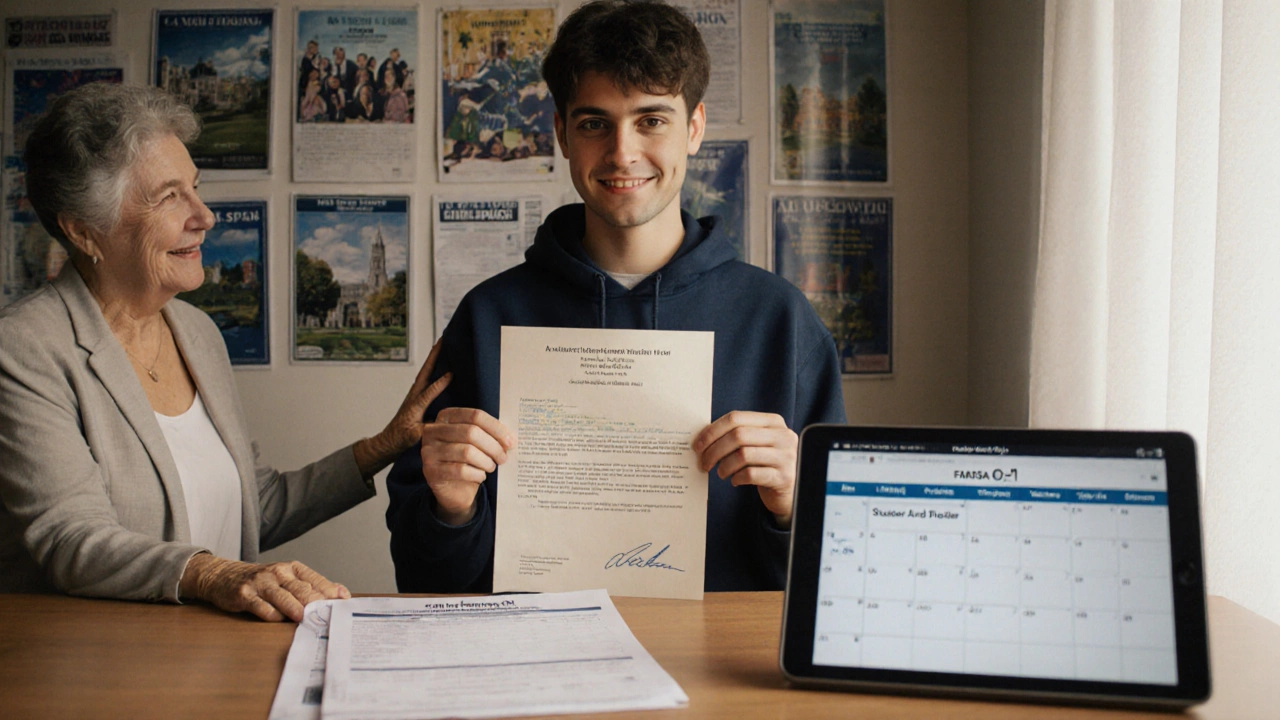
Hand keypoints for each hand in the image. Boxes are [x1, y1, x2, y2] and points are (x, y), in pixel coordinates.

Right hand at [180, 554, 349, 621]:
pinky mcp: (245, 595)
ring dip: (295, 608)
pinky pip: (261, 606)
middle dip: (315, 602)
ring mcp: (261, 583)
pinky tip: (279, 620)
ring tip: (305, 617)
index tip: (344, 601)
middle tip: (328, 614)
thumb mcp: (286, 578)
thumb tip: (341, 594)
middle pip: (301, 589)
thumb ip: (310, 586)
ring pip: (283, 597)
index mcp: (292, 568)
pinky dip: (272, 615)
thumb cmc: (262, 581)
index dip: (330, 591)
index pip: (315, 579)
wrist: (223, 576)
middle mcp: (278, 572)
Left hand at [353, 340, 452, 476]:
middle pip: (425, 371)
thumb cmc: (401, 439)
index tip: (451, 374)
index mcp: (415, 405)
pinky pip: (426, 378)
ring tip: (442, 346)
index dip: (440, 383)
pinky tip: (440, 365)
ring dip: (433, 358)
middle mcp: (414, 396)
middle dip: (434, 355)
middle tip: (443, 340)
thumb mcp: (415, 435)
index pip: (428, 391)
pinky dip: (432, 367)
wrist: (389, 441)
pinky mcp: (417, 397)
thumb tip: (441, 422)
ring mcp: (415, 395)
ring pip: (425, 372)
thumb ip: (427, 428)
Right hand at [420, 407, 514, 524]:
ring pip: (467, 452)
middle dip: (493, 446)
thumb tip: (511, 438)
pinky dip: (476, 474)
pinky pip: (460, 471)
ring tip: (491, 467)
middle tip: (503, 457)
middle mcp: (433, 431)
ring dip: (486, 461)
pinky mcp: (431, 471)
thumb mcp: (477, 443)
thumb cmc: (468, 461)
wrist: (453, 489)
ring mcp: (429, 451)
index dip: (496, 428)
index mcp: (446, 416)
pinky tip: (480, 476)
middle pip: (471, 432)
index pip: (475, 415)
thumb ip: (490, 435)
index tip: (511, 441)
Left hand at [693, 411, 798, 527]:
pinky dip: (737, 478)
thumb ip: (738, 435)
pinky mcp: (783, 477)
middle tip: (704, 463)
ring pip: (743, 455)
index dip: (712, 431)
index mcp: (773, 422)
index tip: (698, 445)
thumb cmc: (766, 463)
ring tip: (721, 473)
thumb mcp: (757, 443)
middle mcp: (783, 436)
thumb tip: (702, 438)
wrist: (792, 489)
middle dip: (714, 450)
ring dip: (725, 466)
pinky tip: (735, 481)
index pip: (736, 418)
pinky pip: (751, 474)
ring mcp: (786, 456)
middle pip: (738, 435)